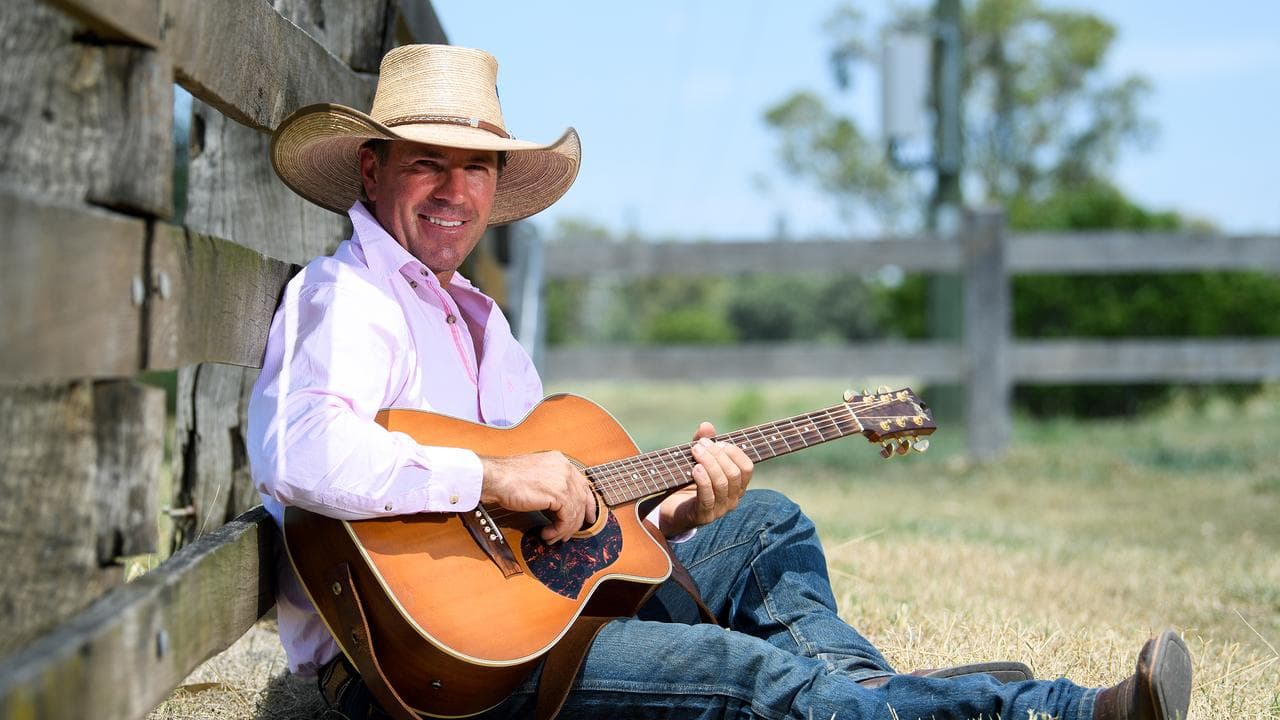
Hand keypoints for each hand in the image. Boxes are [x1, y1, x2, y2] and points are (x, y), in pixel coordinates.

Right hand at [479, 451, 596, 544]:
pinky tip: (548, 534)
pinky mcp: (558, 493)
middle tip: (568, 534)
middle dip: (578, 520)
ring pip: (575, 511)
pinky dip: (558, 530)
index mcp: (560, 461)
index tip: (588, 515)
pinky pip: (566, 518)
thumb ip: (550, 484)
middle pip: (582, 498)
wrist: (496, 477)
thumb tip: (558, 503)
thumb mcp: (536, 476)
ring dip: (565, 529)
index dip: (588, 502)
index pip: (582, 484)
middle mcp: (565, 468)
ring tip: (553, 537)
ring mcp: (563, 480)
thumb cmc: (508, 478)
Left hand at [657, 422, 753, 536]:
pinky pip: (707, 497)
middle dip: (717, 455)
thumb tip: (706, 425)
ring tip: (695, 451)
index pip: (747, 467)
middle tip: (700, 444)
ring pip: (722, 483)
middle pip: (734, 473)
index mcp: (736, 485)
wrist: (671, 512)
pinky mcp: (704, 516)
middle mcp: (732, 499)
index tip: (719, 442)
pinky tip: (695, 469)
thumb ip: (703, 444)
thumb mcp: (696, 460)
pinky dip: (702, 480)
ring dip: (709, 463)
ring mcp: (719, 509)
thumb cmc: (686, 484)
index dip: (735, 452)